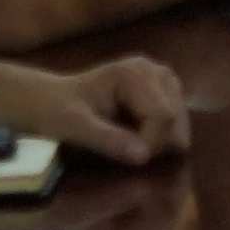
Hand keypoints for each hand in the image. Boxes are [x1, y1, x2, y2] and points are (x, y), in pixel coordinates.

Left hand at [4, 53, 190, 165]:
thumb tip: (143, 157)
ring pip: (180, 129)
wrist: (49, 102)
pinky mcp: (167, 96)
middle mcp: (157, 72)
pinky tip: (134, 138)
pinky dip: (158, 142)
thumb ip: (107, 139)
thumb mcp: (73, 127)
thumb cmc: (54, 111)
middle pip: (176, 123)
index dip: (147, 145)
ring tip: (125, 144)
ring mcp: (165, 83)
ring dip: (156, 146)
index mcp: (135, 72)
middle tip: (121, 152)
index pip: (164, 117)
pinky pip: (177, 130)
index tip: (123, 158)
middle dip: (153, 146)